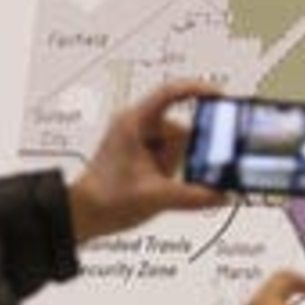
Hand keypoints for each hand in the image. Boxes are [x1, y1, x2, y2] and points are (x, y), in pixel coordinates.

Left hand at [68, 80, 222, 243]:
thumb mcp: (156, 197)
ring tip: (163, 184)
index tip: (220, 96)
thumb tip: (221, 194)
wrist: (84, 213)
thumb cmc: (104, 198)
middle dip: (189, 151)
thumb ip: (194, 197)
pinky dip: (175, 168)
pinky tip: (165, 183)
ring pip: (178, 143)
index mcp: (135, 123)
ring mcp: (140, 138)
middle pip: (180, 127)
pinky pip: (170, 153)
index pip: (170, 93)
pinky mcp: (143, 152)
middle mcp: (138, 125)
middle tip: (193, 168)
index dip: (198, 90)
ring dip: (179, 164)